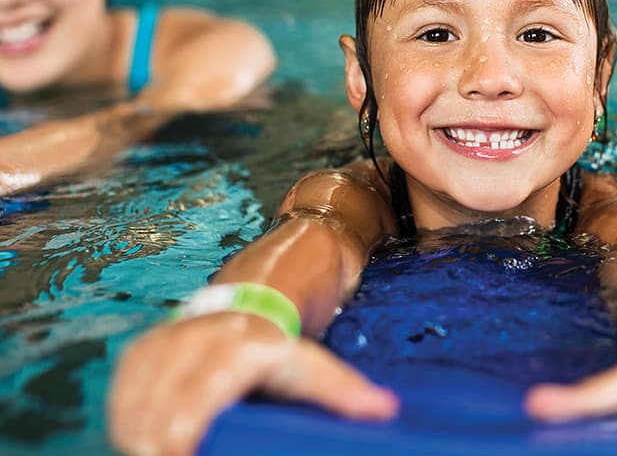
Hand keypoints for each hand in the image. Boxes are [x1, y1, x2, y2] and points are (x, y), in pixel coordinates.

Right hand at [108, 312, 398, 455]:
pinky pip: (122, 393)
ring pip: (136, 407)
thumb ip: (338, 391)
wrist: (259, 288)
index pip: (199, 412)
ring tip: (158, 453)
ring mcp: (166, 342)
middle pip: (162, 418)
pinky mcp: (143, 348)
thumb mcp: (311, 363)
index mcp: (240, 350)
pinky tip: (139, 440)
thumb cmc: (282, 339)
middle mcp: (199, 341)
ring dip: (141, 439)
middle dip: (161, 449)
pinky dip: (127, 422)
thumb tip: (384, 411)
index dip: (183, 447)